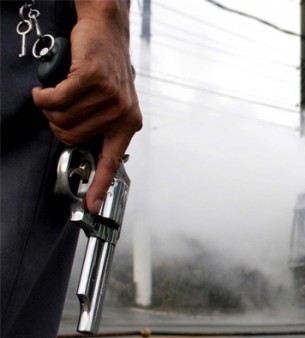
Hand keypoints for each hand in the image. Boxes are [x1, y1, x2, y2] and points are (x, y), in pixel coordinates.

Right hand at [32, 0, 141, 213]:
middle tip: (61, 108)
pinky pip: (57, 99)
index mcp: (127, 124)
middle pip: (72, 137)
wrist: (106, 32)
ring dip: (51, 106)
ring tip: (59, 93)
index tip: (93, 207)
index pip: (111, 162)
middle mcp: (121, 113)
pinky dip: (45, 95)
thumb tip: (83, 148)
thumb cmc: (105, 69)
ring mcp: (109, 96)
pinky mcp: (92, 78)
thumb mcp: (112, 103)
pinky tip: (47, 88)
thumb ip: (102, 126)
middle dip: (58, 123)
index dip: (99, 186)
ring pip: (62, 118)